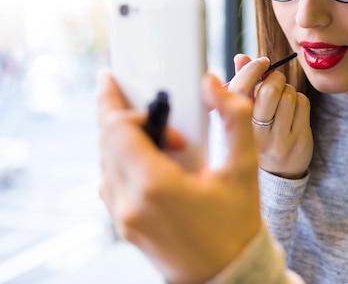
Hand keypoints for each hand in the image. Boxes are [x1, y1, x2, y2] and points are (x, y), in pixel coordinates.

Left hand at [97, 71, 260, 283]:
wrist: (228, 276)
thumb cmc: (237, 225)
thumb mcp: (244, 168)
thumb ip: (233, 118)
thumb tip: (212, 84)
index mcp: (154, 186)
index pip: (117, 129)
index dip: (125, 105)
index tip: (137, 95)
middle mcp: (129, 203)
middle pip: (105, 142)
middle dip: (116, 112)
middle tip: (123, 89)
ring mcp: (122, 218)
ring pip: (104, 162)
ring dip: (119, 137)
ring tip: (146, 125)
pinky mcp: (124, 226)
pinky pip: (110, 181)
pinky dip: (121, 159)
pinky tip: (146, 154)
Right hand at [228, 55, 313, 178]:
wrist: (277, 176)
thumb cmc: (258, 136)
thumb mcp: (244, 115)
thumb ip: (243, 85)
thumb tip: (241, 57)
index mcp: (235, 127)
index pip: (240, 90)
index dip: (251, 70)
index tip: (261, 63)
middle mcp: (256, 135)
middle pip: (268, 91)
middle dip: (275, 78)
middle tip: (276, 79)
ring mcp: (278, 140)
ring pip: (288, 96)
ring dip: (288, 89)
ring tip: (284, 97)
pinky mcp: (298, 140)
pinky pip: (302, 105)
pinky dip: (299, 99)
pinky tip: (294, 108)